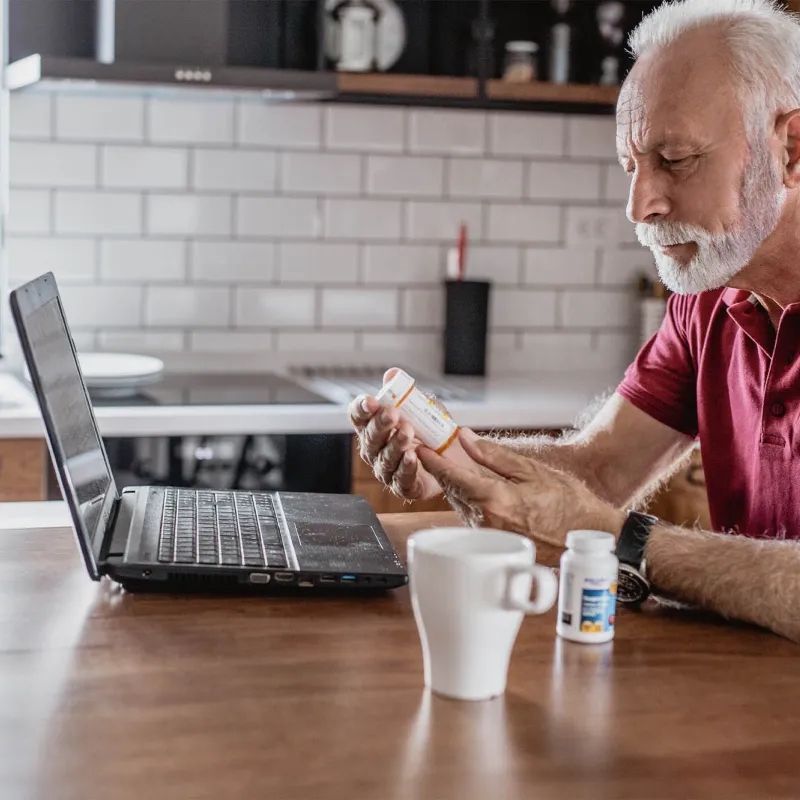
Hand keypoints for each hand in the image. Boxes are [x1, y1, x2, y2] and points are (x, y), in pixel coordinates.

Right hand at [348, 368, 441, 500]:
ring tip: (407, 432)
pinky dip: (406, 467)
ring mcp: (387, 469)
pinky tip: (412, 456)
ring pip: (384, 458)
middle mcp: (376, 449)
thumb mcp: (422, 407)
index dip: (361, 409)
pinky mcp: (403, 486)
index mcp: (375, 426)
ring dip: (395, 444)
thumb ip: (406, 393)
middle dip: (380, 424)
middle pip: (370, 437)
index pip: (359, 417)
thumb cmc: (432, 431)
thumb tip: (392, 374)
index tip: (370, 401)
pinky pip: (400, 478)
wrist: (456, 457)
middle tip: (392, 413)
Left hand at [417, 430, 623, 545]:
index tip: (418, 447)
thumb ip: (494, 456)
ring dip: (455, 486)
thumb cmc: (568, 503)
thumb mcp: (532, 471)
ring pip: (461, 505)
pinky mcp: (495, 544)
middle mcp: (486, 522)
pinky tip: (472, 488)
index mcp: (494, 501)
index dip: (432, 460)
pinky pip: (473, 517)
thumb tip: (465, 439)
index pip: (452, 477)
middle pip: (452, 491)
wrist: (589, 538)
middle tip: (430, 449)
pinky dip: (469, 500)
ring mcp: (489, 536)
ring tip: (448, 465)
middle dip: (441, 470)